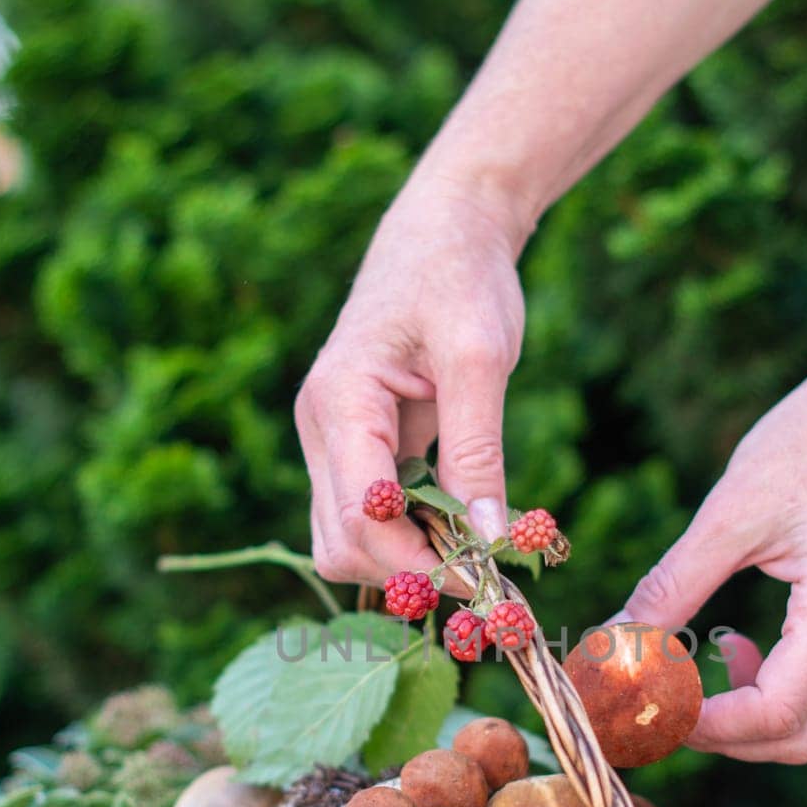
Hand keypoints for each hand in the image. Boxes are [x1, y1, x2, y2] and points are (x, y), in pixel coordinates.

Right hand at [295, 175, 526, 583]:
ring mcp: (333, 441)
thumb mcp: (481, 357)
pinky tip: (459, 529)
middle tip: (484, 574)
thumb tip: (487, 536)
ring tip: (474, 551)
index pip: (365, 513)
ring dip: (406, 560)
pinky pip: (369, 517)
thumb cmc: (461, 277)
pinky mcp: (358, 448)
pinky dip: (411, 537)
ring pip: (347, 540)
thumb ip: (478, 449)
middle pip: (343, 542)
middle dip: (409, 569)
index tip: (483, 576)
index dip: (420, 559)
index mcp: (339, 400)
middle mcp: (320, 427)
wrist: (445, 230)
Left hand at [616, 345, 806, 761]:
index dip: (706, 726)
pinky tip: (727, 649)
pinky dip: (766, 691)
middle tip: (659, 710)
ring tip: (689, 684)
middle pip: (800, 738)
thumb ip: (670, 586)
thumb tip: (610, 642)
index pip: (776, 713)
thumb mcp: (729, 512)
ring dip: (744, 722)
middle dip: (723, 739)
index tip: (648, 707)